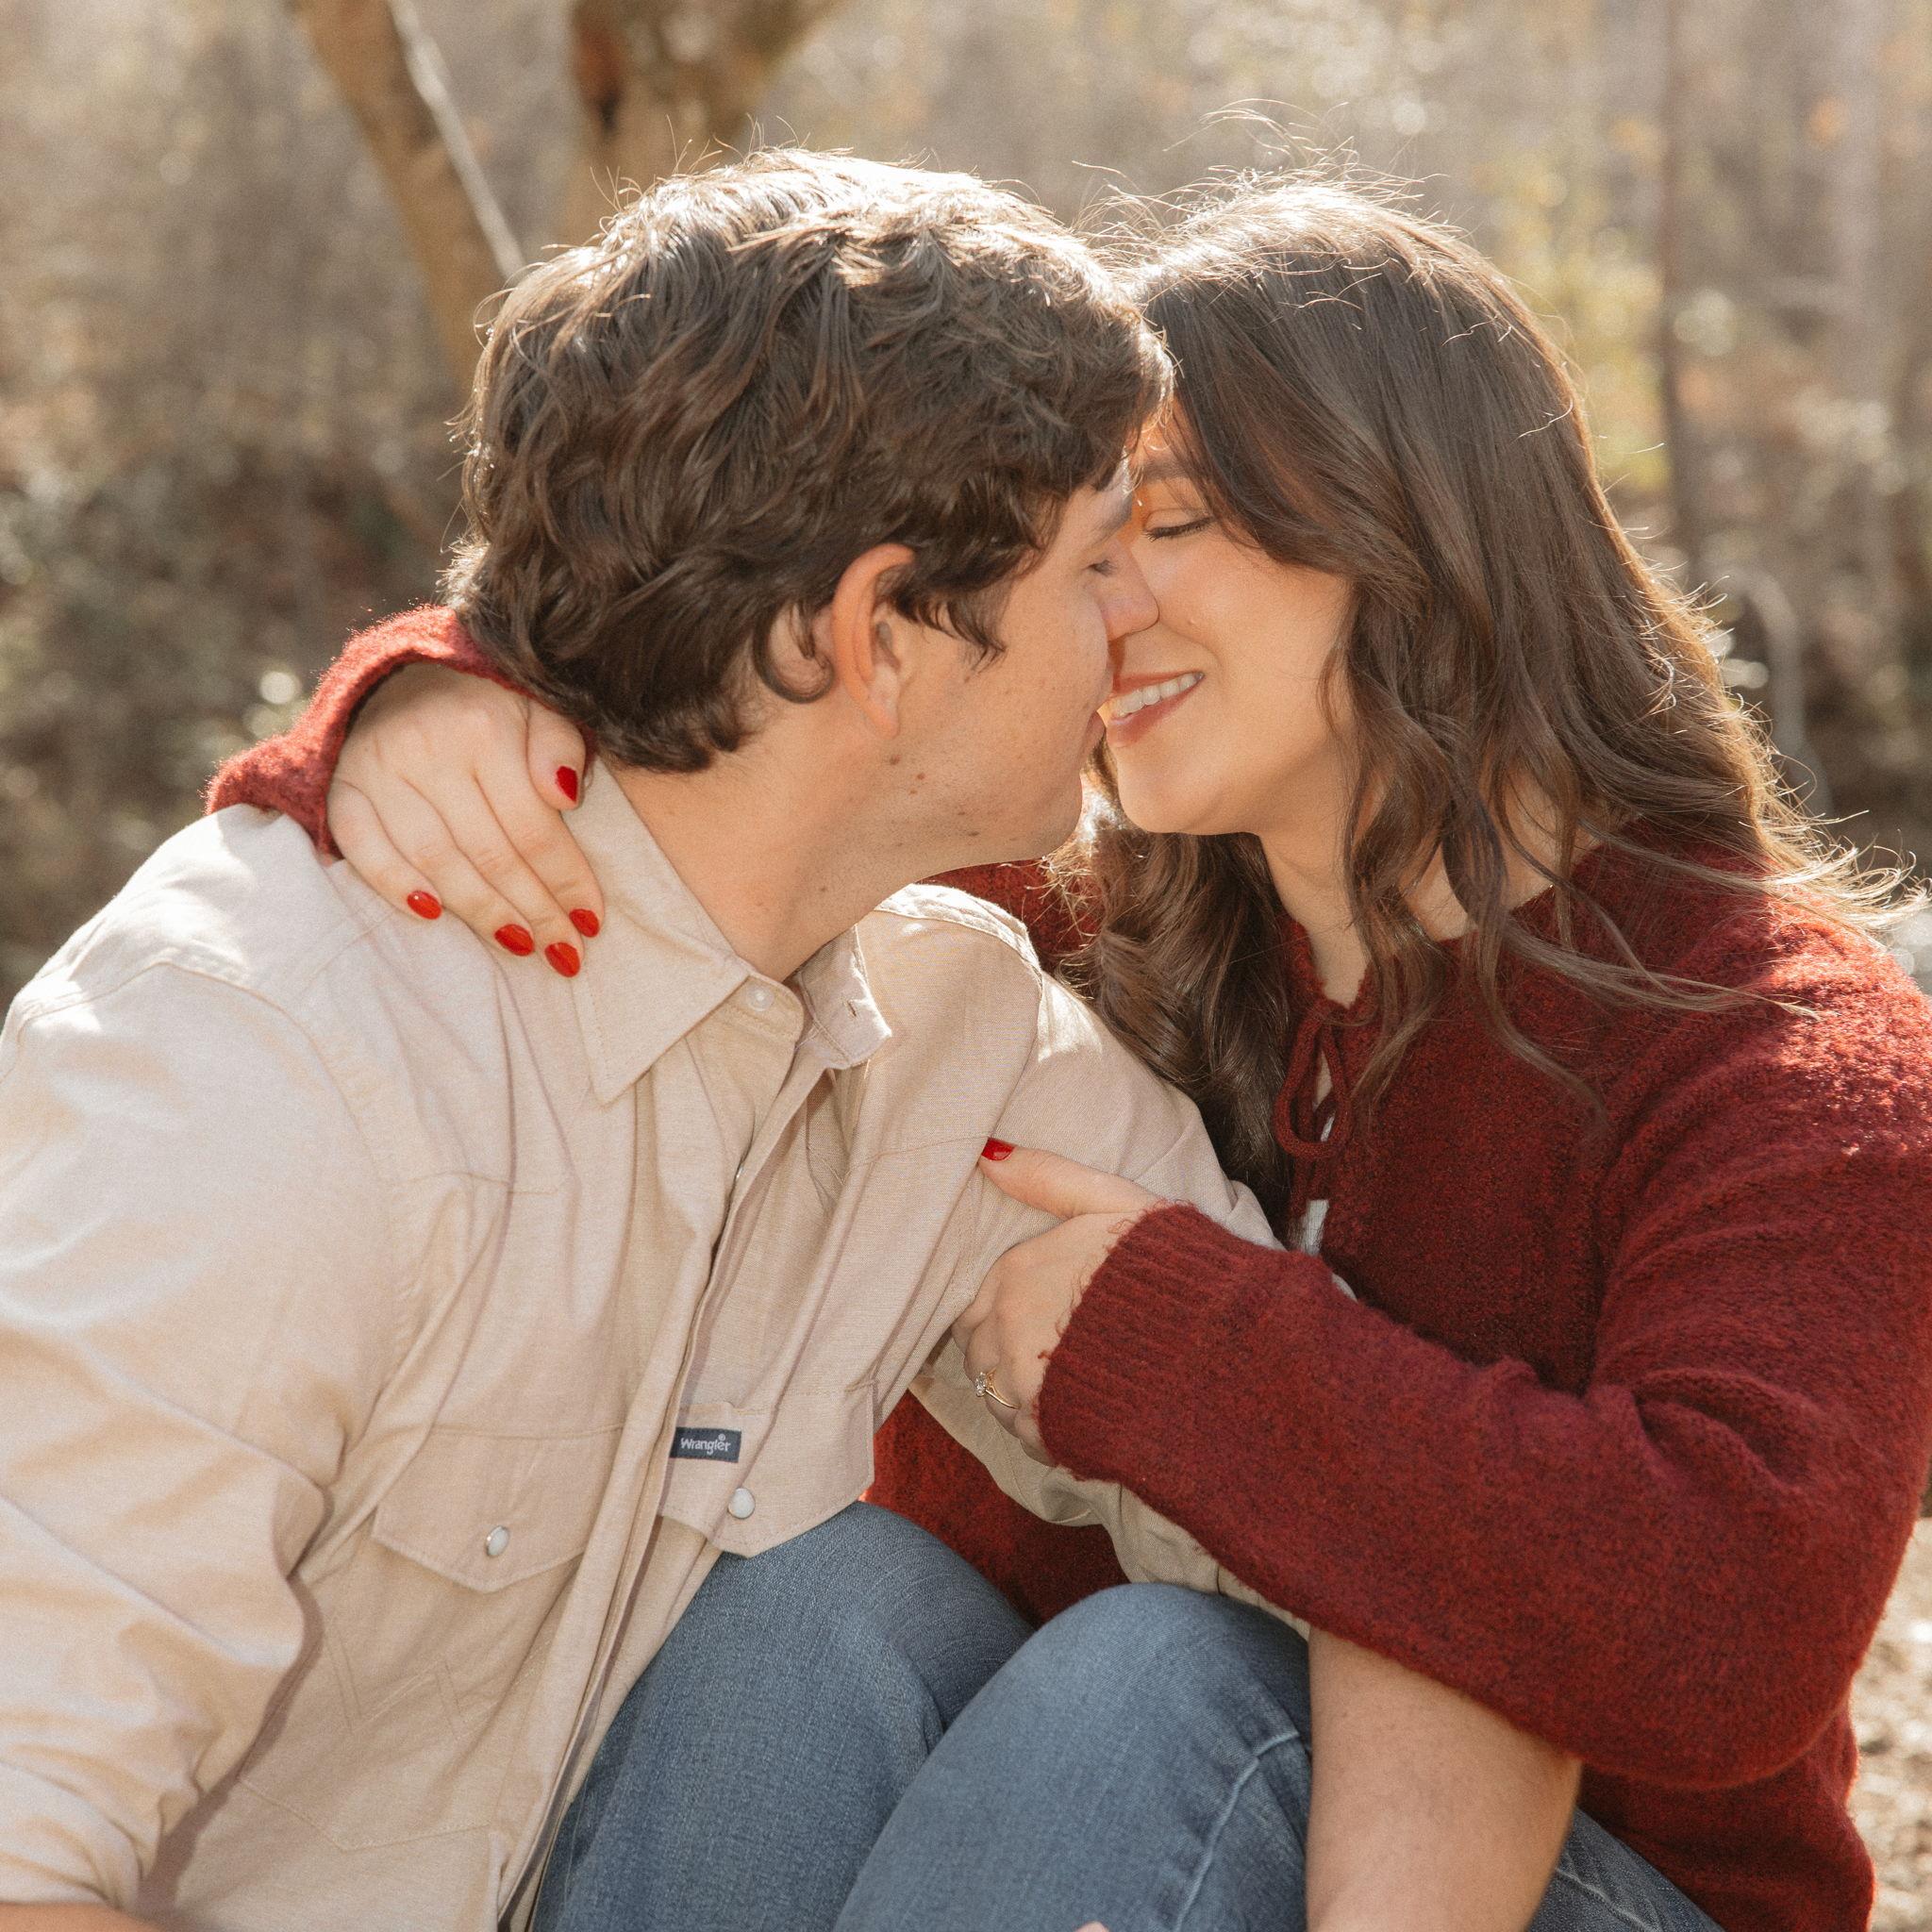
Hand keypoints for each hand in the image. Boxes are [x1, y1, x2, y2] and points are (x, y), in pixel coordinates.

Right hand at [326, 666, 604, 974]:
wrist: (401, 672)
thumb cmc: (487, 702)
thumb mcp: (537, 705)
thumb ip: (560, 745)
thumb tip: (565, 798)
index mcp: (484, 726)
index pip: (533, 826)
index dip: (565, 879)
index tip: (591, 922)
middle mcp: (427, 747)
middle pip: (489, 852)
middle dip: (533, 909)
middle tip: (564, 951)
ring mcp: (378, 769)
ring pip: (435, 859)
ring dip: (480, 910)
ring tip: (519, 944)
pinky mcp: (340, 787)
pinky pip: (362, 847)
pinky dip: (394, 884)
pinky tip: (432, 915)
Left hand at [952, 1143, 1163, 1455]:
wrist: (1214, 1342)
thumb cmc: (1168, 1267)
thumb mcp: (1113, 1200)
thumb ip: (1047, 1178)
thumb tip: (987, 1155)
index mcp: (1014, 1274)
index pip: (973, 1309)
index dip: (1001, 1320)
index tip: (1036, 1325)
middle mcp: (1004, 1330)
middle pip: (979, 1358)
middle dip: (1006, 1361)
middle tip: (1054, 1360)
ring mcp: (1023, 1386)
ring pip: (997, 1401)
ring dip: (1023, 1399)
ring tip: (1072, 1389)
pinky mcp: (1050, 1432)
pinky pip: (1027, 1438)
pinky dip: (1047, 1431)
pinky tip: (1083, 1416)